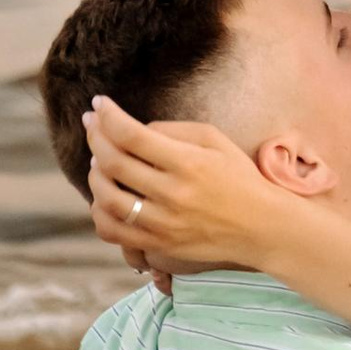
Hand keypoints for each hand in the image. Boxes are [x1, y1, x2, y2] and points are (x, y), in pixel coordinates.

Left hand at [84, 100, 284, 274]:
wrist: (259, 226)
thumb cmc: (238, 176)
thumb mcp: (214, 140)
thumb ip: (173, 130)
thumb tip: (136, 130)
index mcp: (188, 163)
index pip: (132, 135)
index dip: (108, 116)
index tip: (98, 104)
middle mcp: (172, 194)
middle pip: (113, 163)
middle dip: (95, 136)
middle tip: (91, 124)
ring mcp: (162, 224)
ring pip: (106, 198)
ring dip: (94, 173)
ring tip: (98, 160)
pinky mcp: (158, 245)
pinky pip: (112, 231)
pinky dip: (99, 211)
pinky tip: (104, 196)